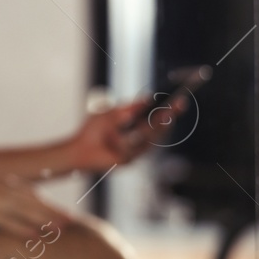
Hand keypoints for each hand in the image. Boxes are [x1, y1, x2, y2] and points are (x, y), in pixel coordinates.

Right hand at [0, 174, 66, 239]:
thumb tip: (13, 202)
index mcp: (1, 183)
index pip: (32, 195)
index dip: (50, 205)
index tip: (67, 216)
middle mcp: (0, 188)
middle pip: (33, 201)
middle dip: (54, 212)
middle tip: (73, 223)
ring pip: (24, 209)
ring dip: (44, 218)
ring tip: (60, 229)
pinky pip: (6, 219)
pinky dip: (21, 226)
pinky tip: (34, 235)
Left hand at [65, 98, 180, 171]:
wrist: (78, 148)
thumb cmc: (92, 130)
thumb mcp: (111, 113)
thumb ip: (129, 108)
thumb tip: (148, 98)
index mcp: (138, 127)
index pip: (158, 119)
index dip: (169, 111)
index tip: (179, 101)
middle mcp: (140, 140)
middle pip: (159, 130)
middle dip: (167, 117)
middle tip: (175, 107)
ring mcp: (135, 151)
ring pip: (149, 139)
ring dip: (149, 128)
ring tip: (159, 116)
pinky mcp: (127, 160)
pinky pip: (131, 148)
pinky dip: (121, 141)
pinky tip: (113, 138)